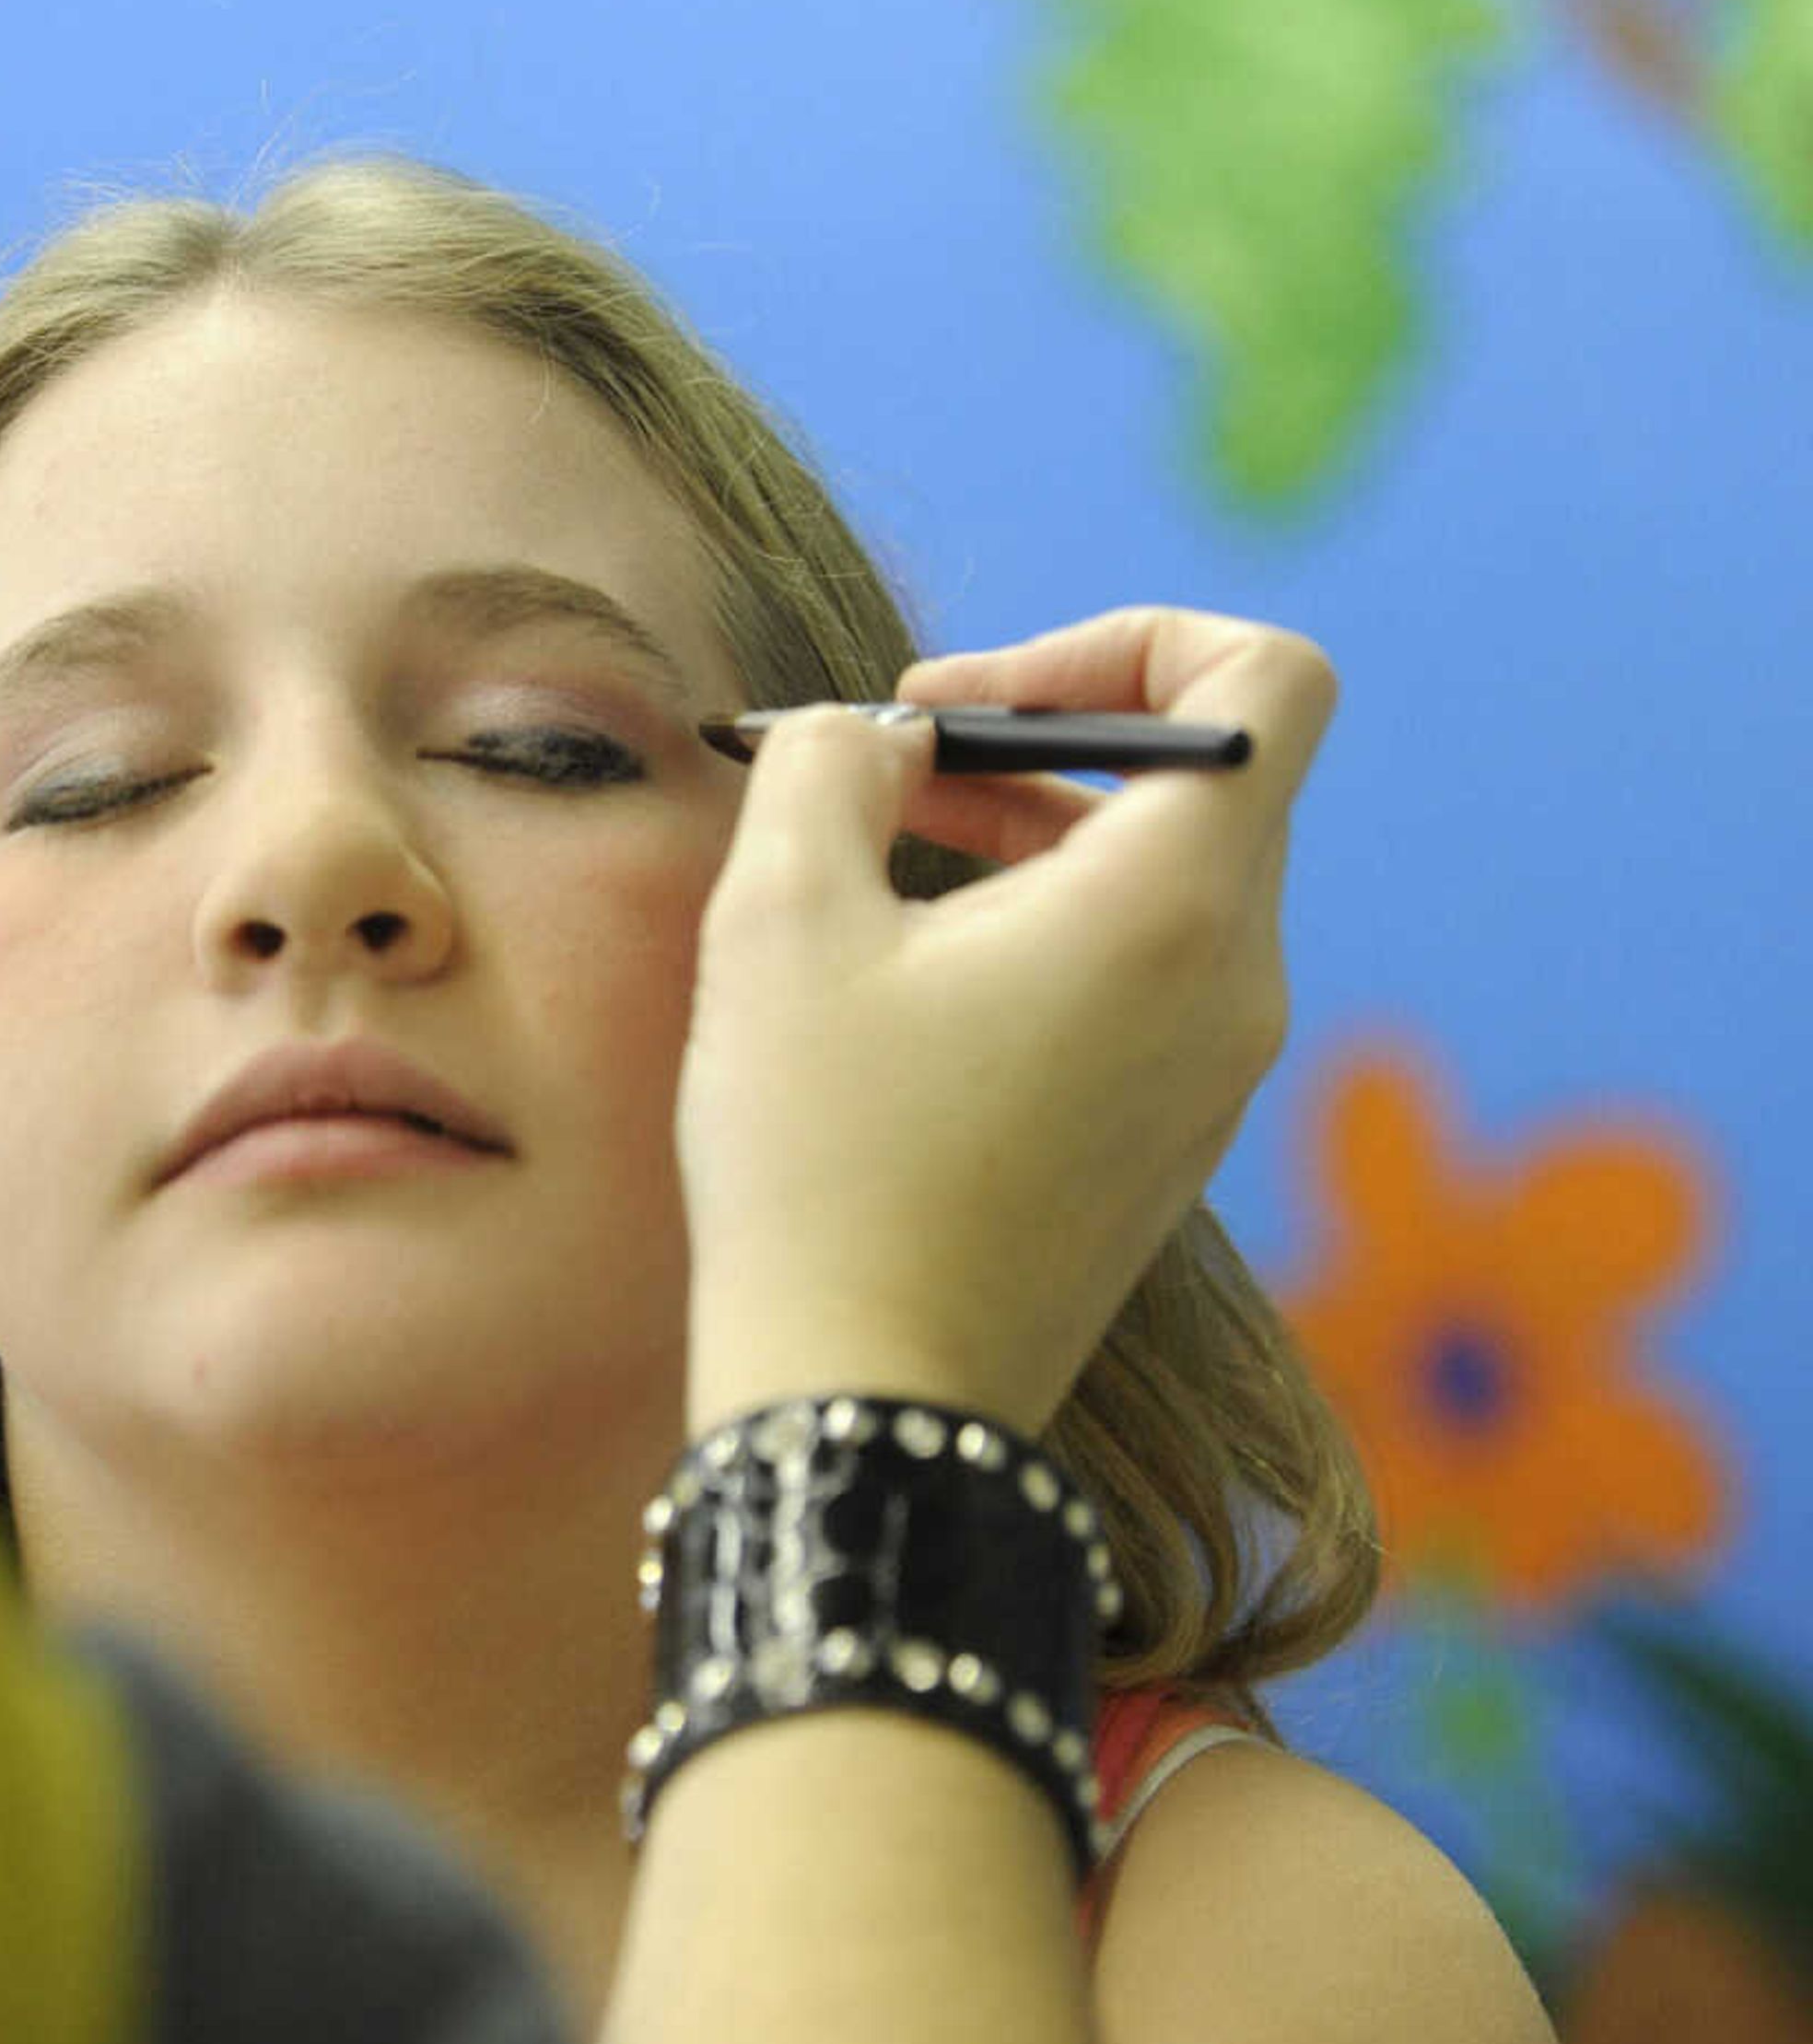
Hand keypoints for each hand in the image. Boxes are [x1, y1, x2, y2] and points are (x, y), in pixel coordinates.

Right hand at [673, 607, 1336, 1433]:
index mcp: (1176, 903)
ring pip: (1156, 880)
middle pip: (1192, 776)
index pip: (1263, 678)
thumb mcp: (781, 918)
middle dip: (1032, 739)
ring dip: (1023, 837)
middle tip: (878, 773)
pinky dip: (1035, 937)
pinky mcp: (1169, 1139)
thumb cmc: (823, 1158)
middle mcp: (1237, 979)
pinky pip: (1137, 978)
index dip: (1121, 641)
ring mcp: (1216, 1071)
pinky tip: (899, 991)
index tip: (968, 702)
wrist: (871, 1402)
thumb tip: (880, 732)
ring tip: (866, 877)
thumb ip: (832, 764)